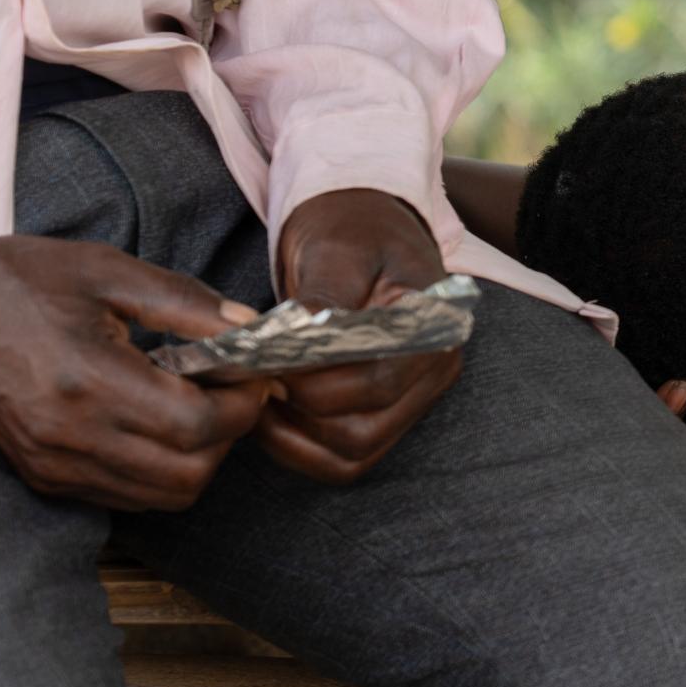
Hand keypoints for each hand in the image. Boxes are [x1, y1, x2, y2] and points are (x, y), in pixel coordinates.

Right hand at [0, 236, 273, 509]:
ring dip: (199, 458)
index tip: (255, 373)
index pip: (199, 425)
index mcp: (89, 381)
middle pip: (190, 473)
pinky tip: (158, 423)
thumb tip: (252, 328)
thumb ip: (186, 303)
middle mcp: (70, 435)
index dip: (244, 403)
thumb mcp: (109, 270)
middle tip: (232, 391)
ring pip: (163, 495)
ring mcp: (53, 463)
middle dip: (230, 434)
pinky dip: (160, 471)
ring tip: (197, 406)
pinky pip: (126, 495)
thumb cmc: (22, 278)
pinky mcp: (43, 474)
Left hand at [263, 188, 457, 483]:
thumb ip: (322, 296)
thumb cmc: (352, 230)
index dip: (311, 381)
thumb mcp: (336, 249)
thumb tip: (295, 339)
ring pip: (350, 453)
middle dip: (297, 410)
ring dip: (293, 436)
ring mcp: (413, 399)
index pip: (374, 382)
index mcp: (434, 327)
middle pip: (361, 429)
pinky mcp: (387, 416)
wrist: (362, 226)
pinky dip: (301, 449)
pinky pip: (345, 460)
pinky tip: (273, 413)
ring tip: (257, 395)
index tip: (261, 363)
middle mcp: (434, 371)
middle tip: (251, 379)